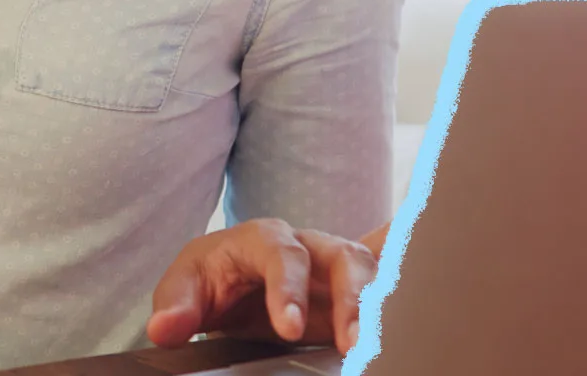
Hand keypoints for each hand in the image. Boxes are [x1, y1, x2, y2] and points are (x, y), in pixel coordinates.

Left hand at [145, 219, 388, 353]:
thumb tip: (164, 329)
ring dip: (376, 306)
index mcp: (262, 238)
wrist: (227, 280)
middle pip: (340, 255)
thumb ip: (175, 307)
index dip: (287, 289)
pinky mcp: (352, 288)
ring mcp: (334, 264)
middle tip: (352, 342)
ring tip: (374, 346)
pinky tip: (422, 302)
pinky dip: (407, 283)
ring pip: (368, 270)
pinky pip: (388, 275)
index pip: (280, 255)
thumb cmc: (209, 279)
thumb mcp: (184, 289)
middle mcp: (306, 244)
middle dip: (350, 297)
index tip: (288, 328)